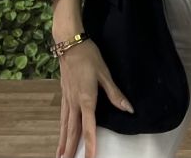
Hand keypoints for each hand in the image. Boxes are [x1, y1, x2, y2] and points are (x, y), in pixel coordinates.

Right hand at [55, 38, 133, 157]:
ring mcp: (67, 98)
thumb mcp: (104, 73)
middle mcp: (74, 102)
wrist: (69, 44)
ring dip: (64, 142)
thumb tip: (129, 109)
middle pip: (73, 130)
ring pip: (65, 125)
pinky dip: (61, 129)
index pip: (88, 126)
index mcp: (86, 98)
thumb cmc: (89, 56)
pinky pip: (62, 117)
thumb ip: (115, 93)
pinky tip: (61, 134)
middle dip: (72, 149)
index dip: (90, 143)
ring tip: (61, 157)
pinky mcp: (64, 94)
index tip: (91, 157)